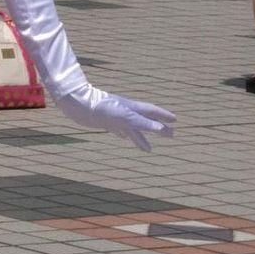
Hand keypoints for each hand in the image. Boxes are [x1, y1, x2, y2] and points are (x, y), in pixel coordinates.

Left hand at [54, 89, 176, 151]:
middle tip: (171, 136)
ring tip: (148, 149)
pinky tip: (123, 137)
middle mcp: (126, 111)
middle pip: (145, 121)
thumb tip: (162, 129)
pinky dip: (125, 134)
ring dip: (141, 138)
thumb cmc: (102, 108)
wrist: (78, 104)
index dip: (164, 116)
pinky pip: (119, 129)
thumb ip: (143, 123)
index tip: (176, 121)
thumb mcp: (125, 117)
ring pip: (132, 128)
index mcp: (133, 108)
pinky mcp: (104, 121)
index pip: (152, 112)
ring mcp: (115, 116)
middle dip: (158, 128)